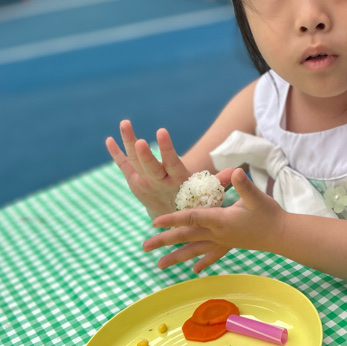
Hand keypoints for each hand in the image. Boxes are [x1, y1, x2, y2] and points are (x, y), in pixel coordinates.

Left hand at [105, 121, 231, 217]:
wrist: (170, 222)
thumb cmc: (195, 204)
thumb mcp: (209, 196)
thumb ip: (220, 182)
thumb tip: (237, 171)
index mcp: (176, 184)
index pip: (171, 164)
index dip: (167, 149)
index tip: (162, 132)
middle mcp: (158, 184)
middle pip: (150, 167)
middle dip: (144, 154)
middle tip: (139, 140)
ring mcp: (144, 184)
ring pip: (134, 162)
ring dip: (128, 142)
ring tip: (124, 122)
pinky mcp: (134, 183)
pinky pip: (124, 166)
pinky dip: (117, 153)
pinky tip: (109, 139)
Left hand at [143, 169, 284, 271]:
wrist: (283, 235)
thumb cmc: (269, 214)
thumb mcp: (256, 196)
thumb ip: (244, 185)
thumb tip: (235, 171)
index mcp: (220, 220)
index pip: (191, 218)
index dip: (172, 219)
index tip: (154, 222)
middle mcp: (217, 234)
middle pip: (185, 237)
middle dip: (164, 242)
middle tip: (144, 247)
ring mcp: (222, 242)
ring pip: (194, 250)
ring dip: (176, 257)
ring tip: (159, 265)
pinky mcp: (229, 245)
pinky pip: (212, 255)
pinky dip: (202, 262)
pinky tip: (193, 270)